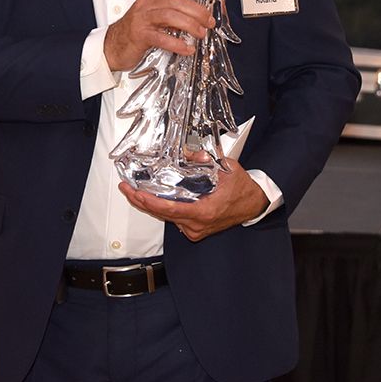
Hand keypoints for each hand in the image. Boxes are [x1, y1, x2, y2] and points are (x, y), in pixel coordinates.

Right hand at [103, 0, 214, 71]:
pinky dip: (177, 44)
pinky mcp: (140, 36)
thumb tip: (197, 14)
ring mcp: (142, 19)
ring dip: (190, 25)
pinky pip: (162, 38)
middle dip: (197, 10)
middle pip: (175, 1)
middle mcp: (146, 4)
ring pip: (170, 16)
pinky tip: (187, 48)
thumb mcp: (153, 13)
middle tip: (209, 21)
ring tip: (200, 33)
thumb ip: (173, 10)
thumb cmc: (136, 28)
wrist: (113, 45)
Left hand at [118, 158, 269, 241]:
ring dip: (150, 205)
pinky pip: (174, 219)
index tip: (135, 192)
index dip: (148, 202)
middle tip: (126, 188)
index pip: (169, 210)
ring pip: (166, 218)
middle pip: (162, 215)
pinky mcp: (195, 230)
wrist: (253, 204)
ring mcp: (195, 230)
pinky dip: (162, 209)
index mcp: (204, 212)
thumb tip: (186, 151)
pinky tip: (153, 198)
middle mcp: (197, 225)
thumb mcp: (225, 169)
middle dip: (141, 201)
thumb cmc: (242, 189)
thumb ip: (204, 160)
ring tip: (135, 191)